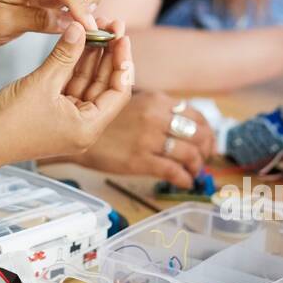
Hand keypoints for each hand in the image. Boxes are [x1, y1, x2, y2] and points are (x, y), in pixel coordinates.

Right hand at [0, 18, 132, 166]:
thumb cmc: (9, 122)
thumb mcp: (41, 83)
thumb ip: (65, 55)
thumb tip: (80, 28)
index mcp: (88, 127)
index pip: (118, 91)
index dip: (123, 61)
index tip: (122, 36)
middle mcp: (83, 127)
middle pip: (105, 86)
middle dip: (108, 55)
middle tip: (112, 26)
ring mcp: (69, 121)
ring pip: (88, 84)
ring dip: (91, 58)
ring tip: (95, 28)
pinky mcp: (55, 114)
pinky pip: (71, 86)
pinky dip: (74, 66)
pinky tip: (77, 43)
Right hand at [74, 91, 216, 186]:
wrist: (74, 130)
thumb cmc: (102, 117)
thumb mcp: (132, 100)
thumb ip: (157, 108)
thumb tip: (182, 121)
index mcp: (157, 100)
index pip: (196, 114)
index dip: (208, 131)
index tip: (208, 141)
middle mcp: (156, 117)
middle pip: (198, 134)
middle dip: (207, 150)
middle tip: (205, 159)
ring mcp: (149, 139)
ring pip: (189, 154)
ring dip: (197, 166)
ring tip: (194, 172)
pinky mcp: (139, 160)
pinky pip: (173, 171)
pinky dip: (184, 178)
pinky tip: (184, 181)